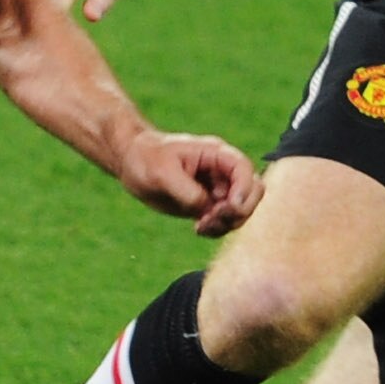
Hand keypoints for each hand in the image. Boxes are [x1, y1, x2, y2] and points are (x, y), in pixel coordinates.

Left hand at [117, 130, 263, 237]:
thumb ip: (188, 191)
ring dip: (227, 223)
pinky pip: (224, 221)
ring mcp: (216, 189)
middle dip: (239, 210)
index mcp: (215, 154)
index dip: (243, 190)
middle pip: (251, 192)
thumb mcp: (163, 172)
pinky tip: (198, 229)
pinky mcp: (207, 205)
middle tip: (212, 217)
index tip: (227, 207)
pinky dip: (217, 229)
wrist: (132, 162)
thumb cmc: (147, 157)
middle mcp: (221, 172)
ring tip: (201, 226)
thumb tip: (205, 209)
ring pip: (240, 211)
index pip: (244, 170)